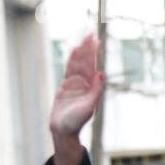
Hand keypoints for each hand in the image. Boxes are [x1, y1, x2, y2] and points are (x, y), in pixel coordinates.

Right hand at [49, 35, 104, 164]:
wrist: (63, 130)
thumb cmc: (76, 122)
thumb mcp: (89, 107)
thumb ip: (95, 91)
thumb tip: (101, 74)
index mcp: (90, 87)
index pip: (92, 66)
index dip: (93, 53)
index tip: (95, 40)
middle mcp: (84, 84)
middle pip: (85, 62)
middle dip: (87, 49)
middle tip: (89, 33)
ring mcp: (74, 85)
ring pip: (77, 65)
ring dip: (80, 53)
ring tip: (82, 40)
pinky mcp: (65, 88)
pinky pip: (68, 71)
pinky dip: (71, 61)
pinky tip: (73, 52)